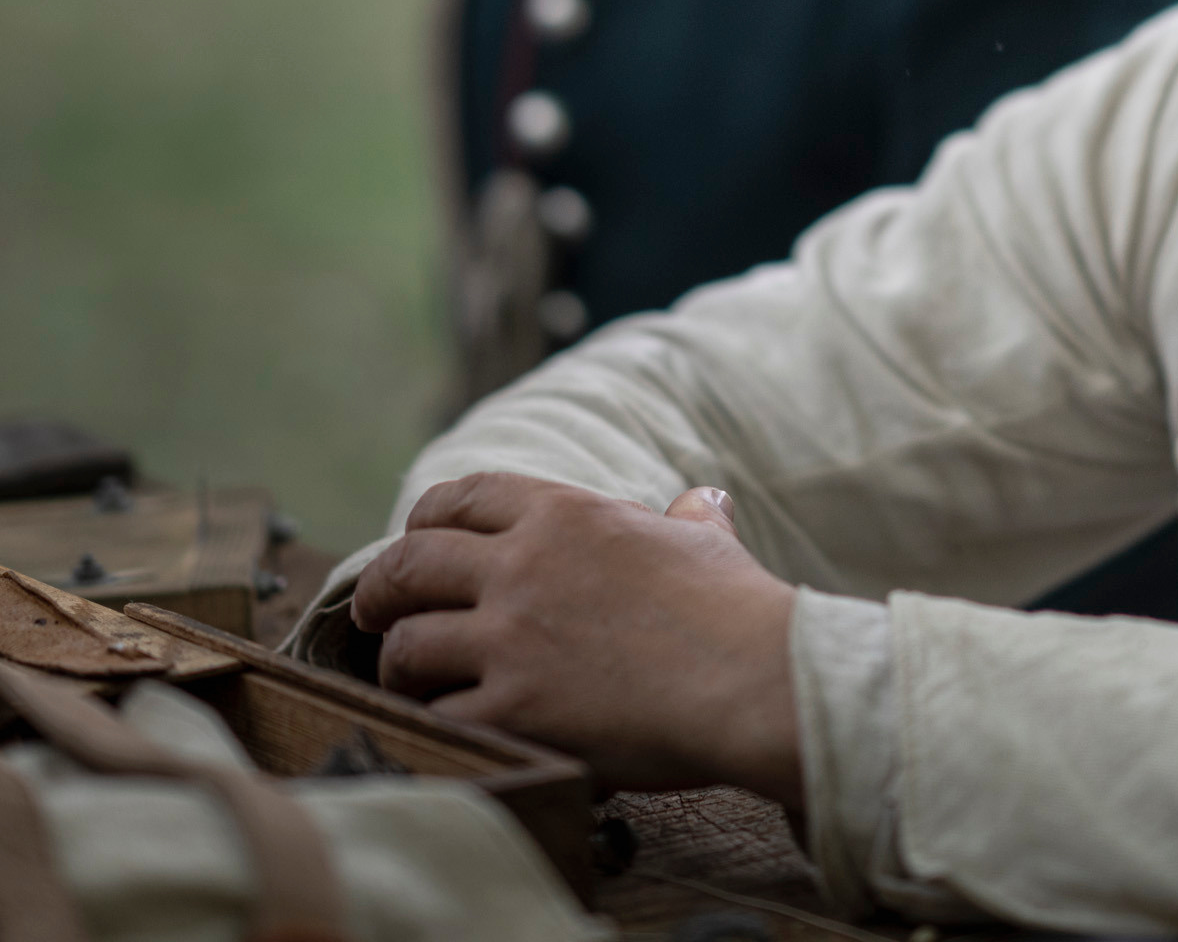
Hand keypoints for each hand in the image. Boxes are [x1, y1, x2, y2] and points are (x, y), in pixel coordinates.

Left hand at [351, 472, 802, 808]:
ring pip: (408, 645)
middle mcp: (524, 567)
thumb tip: (702, 502)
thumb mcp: (708, 542)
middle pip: (408, 564)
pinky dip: (436, 725)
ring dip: (400, 666)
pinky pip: (438, 717)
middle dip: (380, 591)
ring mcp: (512, 640)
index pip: (462, 496)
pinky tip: (453, 729)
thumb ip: (689, 519)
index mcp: (565, 515)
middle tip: (377, 614)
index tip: (417, 543)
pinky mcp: (513, 710)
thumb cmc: (737, 609)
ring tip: (412, 681)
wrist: (751, 679)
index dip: (425, 519)